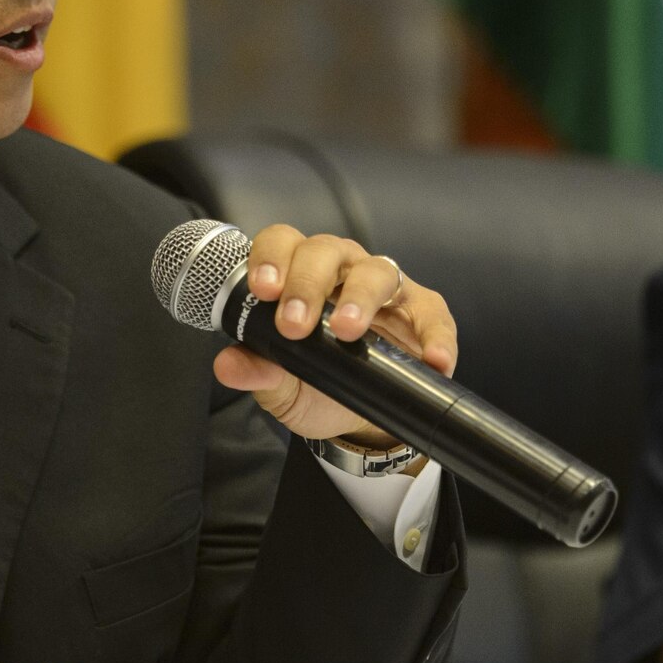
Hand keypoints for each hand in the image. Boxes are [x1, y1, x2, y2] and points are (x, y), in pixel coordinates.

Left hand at [211, 225, 458, 442]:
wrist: (358, 418)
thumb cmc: (316, 385)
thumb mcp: (283, 387)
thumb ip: (258, 372)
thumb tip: (228, 365)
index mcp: (301, 273)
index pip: (283, 243)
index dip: (271, 259)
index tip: (263, 291)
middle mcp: (343, 269)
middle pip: (326, 251)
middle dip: (307, 283)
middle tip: (295, 324)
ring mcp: (386, 288)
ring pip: (377, 270)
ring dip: (361, 297)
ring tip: (348, 330)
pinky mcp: (424, 315)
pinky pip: (433, 316)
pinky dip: (434, 336)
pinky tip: (432, 359)